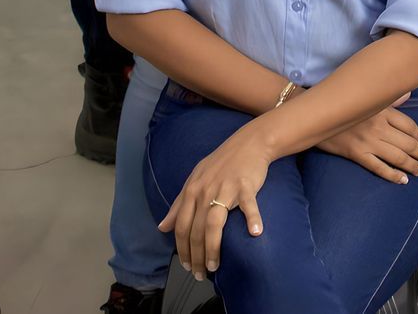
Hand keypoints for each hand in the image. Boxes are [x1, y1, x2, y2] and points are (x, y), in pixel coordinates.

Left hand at [158, 124, 271, 279]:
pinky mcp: (246, 185)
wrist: (248, 143)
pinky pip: (248, 205)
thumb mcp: (194, 180)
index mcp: (191, 191)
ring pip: (214, 224)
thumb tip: (162, 227)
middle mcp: (204, 191)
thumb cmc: (221, 163)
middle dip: (196, 256)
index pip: (181, 226)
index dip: (182, 249)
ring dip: (213, 248)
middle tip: (201, 274)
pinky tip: (255, 233)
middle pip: (196, 230)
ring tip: (215, 266)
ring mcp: (225, 188)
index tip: (187, 266)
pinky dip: (252, 219)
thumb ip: (178, 205)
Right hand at [314, 98, 417, 183]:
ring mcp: (368, 141)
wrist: (316, 114)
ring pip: (397, 157)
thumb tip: (408, 95)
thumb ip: (389, 99)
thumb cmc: (342, 104)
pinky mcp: (357, 154)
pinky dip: (393, 175)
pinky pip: (379, 168)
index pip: (409, 125)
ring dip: (412, 165)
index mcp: (383, 111)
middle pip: (407, 143)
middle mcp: (379, 126)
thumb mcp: (367, 98)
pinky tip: (403, 180)